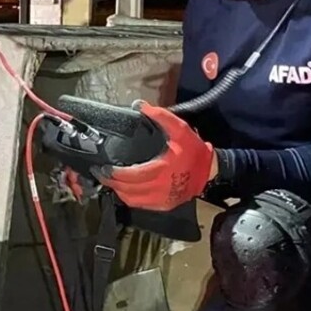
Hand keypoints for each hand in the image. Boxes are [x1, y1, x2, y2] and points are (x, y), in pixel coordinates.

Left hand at [96, 103, 214, 211]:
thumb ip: (160, 116)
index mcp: (161, 170)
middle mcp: (159, 188)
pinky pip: (140, 204)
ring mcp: (161, 199)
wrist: (209, 171)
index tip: (104, 167)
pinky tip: (124, 188)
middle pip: (127, 190)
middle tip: (100, 172)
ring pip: (131, 199)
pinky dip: (129, 197)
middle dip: (111, 181)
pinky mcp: (163, 205)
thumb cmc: (193, 151)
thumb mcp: (179, 129)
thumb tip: (139, 106)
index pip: (131, 176)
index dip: (115, 173)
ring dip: (118, 190)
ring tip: (110, 179)